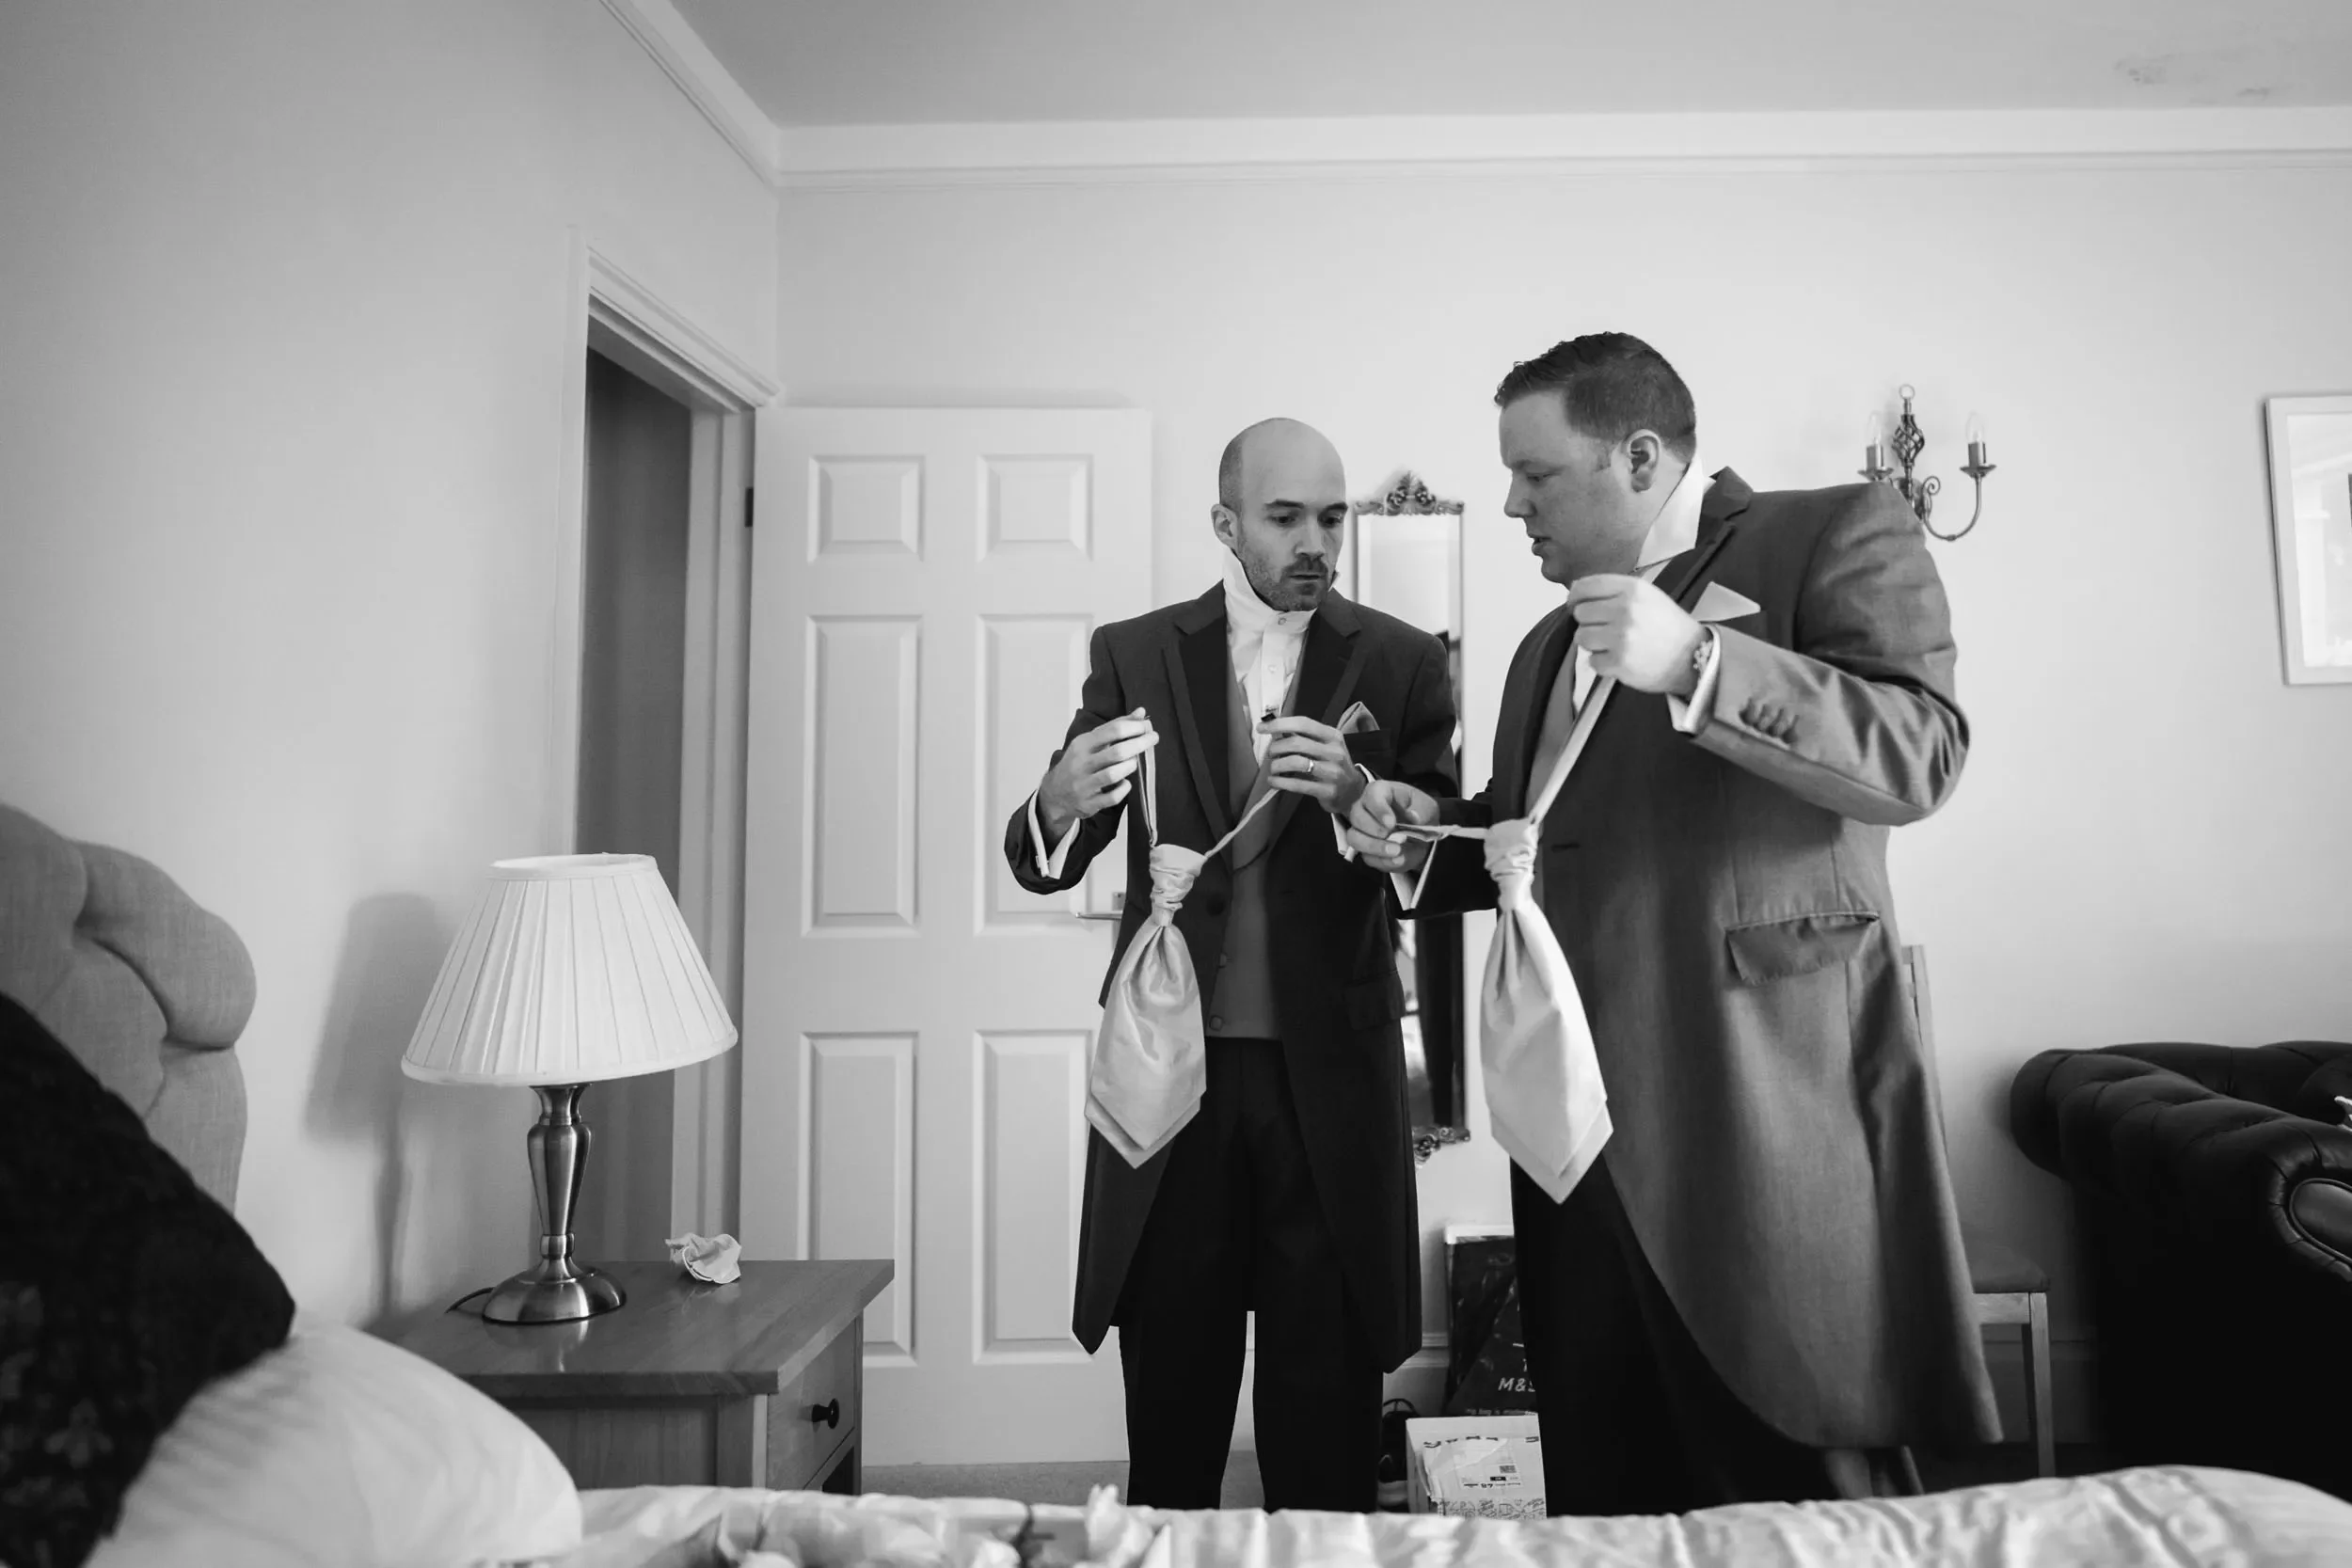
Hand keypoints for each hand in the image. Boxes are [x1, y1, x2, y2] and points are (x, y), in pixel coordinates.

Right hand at [1037, 709, 1157, 839]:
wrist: (1055, 794)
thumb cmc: (1078, 764)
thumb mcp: (1090, 742)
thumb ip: (1116, 727)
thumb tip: (1140, 712)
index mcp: (1082, 744)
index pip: (1112, 730)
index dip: (1134, 727)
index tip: (1146, 727)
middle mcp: (1081, 764)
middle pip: (1117, 752)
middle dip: (1140, 744)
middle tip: (1153, 739)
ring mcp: (1084, 785)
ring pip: (1114, 774)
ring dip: (1130, 766)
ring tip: (1134, 761)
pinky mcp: (1089, 803)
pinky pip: (1112, 797)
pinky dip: (1124, 788)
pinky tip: (1125, 782)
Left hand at [1259, 716, 1362, 813]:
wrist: (1353, 792)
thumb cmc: (1333, 765)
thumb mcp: (1324, 746)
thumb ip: (1303, 737)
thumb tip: (1275, 729)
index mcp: (1333, 736)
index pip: (1303, 723)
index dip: (1279, 724)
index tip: (1261, 728)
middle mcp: (1335, 752)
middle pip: (1296, 743)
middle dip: (1276, 748)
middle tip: (1271, 754)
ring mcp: (1333, 772)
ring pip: (1296, 762)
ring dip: (1277, 765)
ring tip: (1273, 768)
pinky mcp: (1328, 791)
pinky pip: (1297, 784)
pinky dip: (1280, 782)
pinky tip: (1273, 781)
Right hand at [1346, 780, 1437, 874]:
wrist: (1422, 836)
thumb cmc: (1419, 813)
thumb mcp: (1428, 807)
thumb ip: (1422, 810)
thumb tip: (1414, 817)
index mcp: (1380, 792)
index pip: (1372, 795)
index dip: (1379, 809)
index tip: (1392, 823)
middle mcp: (1365, 809)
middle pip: (1357, 817)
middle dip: (1374, 830)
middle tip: (1394, 837)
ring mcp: (1362, 830)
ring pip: (1355, 838)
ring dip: (1374, 847)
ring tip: (1396, 851)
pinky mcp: (1366, 850)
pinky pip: (1367, 857)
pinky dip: (1383, 860)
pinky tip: (1398, 859)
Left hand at [1566, 574, 1705, 695]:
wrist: (1693, 656)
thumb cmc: (1667, 625)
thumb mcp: (1647, 595)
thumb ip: (1614, 590)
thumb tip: (1576, 591)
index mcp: (1632, 589)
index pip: (1586, 586)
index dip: (1575, 596)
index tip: (1576, 604)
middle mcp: (1624, 609)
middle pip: (1580, 613)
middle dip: (1588, 622)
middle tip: (1605, 628)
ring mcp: (1621, 637)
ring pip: (1581, 637)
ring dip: (1592, 643)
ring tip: (1612, 644)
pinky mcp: (1619, 662)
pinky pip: (1592, 661)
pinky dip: (1602, 663)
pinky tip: (1619, 659)